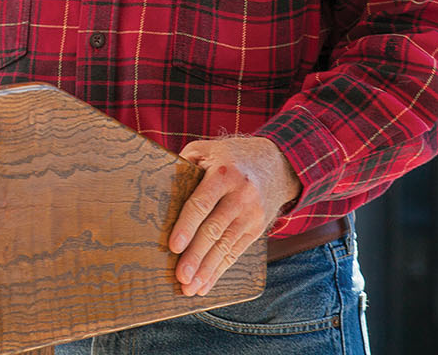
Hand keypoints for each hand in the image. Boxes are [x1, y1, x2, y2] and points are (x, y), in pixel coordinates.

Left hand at [168, 136, 299, 295]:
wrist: (277, 163)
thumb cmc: (231, 156)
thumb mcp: (208, 149)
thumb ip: (185, 163)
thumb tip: (160, 186)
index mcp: (224, 172)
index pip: (202, 202)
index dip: (187, 225)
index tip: (174, 246)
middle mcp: (241, 195)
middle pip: (215, 229)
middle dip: (197, 255)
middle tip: (181, 276)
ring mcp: (252, 214)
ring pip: (226, 246)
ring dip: (207, 270)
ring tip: (190, 287)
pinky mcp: (257, 228)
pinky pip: (236, 252)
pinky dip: (220, 270)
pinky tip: (206, 284)